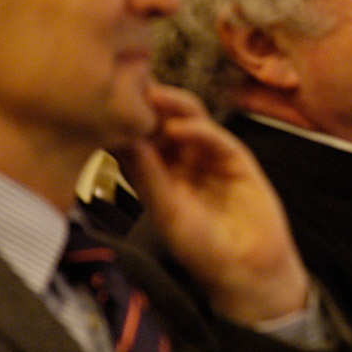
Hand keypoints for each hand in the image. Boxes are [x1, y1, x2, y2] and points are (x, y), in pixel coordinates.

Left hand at [117, 84, 308, 324]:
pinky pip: (216, 137)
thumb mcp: (168, 213)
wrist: (248, 267)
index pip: (136, 142)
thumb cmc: (202, 249)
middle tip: (128, 84)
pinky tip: (180, 125)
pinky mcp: (237, 158)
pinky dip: (198, 129)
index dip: (122, 122)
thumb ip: (149, 176)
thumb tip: (124, 139)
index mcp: (158, 177)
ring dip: (172, 108)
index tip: (104, 100)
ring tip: (153, 96)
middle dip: (146, 106)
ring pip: (189, 122)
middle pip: (162, 124)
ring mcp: (210, 158)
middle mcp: (182, 162)